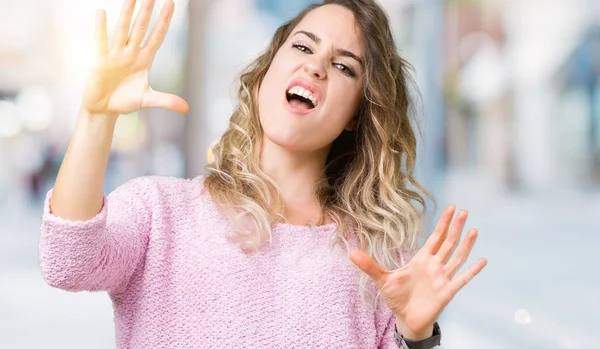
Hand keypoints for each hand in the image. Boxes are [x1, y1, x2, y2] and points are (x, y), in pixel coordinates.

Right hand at [82, 0, 188, 116]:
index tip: (170, 3)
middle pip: (141, 29)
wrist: (104, 109)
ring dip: (127, 14)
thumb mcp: (147, 100)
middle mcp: (131, 54)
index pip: (156, 37)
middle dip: (147, 12)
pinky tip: (101, 13)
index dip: (164, 22)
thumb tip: (186, 108)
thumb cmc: (125, 101)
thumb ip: (166, 101)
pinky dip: (100, 29)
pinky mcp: (101, 62)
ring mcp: (116, 56)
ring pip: (123, 30)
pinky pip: (101, 42)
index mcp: (144, 61)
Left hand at [350, 205, 486, 337]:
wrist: (406, 319)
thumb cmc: (397, 297)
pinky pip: (462, 279)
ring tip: (473, 230)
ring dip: (465, 245)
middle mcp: (435, 266)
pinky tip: (482, 260)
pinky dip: (472, 270)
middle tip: (464, 211)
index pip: (435, 237)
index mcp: (421, 259)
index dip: (443, 223)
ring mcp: (442, 278)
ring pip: (457, 257)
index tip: (451, 208)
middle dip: (455, 227)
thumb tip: (351, 253)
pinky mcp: (447, 292)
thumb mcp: (382, 279)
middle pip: (448, 243)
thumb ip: (369, 265)